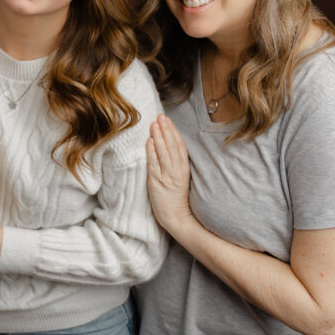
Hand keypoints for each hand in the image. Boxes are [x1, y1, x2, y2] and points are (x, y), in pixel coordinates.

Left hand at [146, 114, 197, 236]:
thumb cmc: (178, 200)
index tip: (168, 120)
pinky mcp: (157, 182)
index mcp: (184, 169)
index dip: (174, 132)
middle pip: (172, 146)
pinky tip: (150, 141)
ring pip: (164, 152)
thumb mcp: (181, 180)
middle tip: (160, 116)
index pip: (180, 146)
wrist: (178, 218)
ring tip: (154, 124)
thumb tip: (169, 150)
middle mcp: (177, 170)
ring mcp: (167, 176)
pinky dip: (152, 151)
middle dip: (166, 129)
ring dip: (159, 136)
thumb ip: (177, 165)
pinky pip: (155, 164)